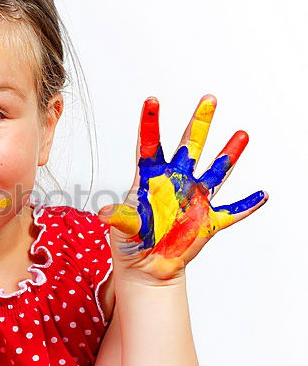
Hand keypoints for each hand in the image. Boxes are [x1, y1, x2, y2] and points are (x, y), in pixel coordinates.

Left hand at [97, 94, 267, 281]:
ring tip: (241, 134)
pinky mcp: (207, 220)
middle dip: (199, 123)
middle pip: (189, 147)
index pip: (149, 145)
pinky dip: (246, 205)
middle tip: (209, 99)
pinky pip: (231, 212)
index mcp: (150, 179)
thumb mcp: (123, 228)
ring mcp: (194, 199)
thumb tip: (104, 214)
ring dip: (229, 154)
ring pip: (215, 171)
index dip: (150, 123)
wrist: (147, 267)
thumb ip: (120, 218)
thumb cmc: (131, 243)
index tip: (152, 100)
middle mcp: (175, 182)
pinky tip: (261, 194)